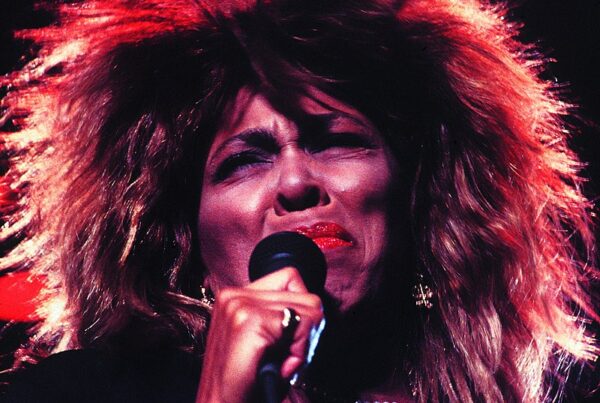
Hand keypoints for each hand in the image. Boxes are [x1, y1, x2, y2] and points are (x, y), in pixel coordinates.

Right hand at [196, 268, 323, 402]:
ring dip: (303, 343)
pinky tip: (281, 367)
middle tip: (286, 360)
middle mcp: (234, 295)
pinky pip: (303, 324)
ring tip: (281, 364)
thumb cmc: (245, 385)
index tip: (289, 344)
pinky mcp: (249, 321)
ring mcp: (240, 305)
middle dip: (307, 332)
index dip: (302, 314)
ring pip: (310, 309)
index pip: (291, 279)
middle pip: (305, 295)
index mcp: (234, 296)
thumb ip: (281, 316)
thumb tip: (316, 307)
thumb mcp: (264, 342)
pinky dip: (301, 351)